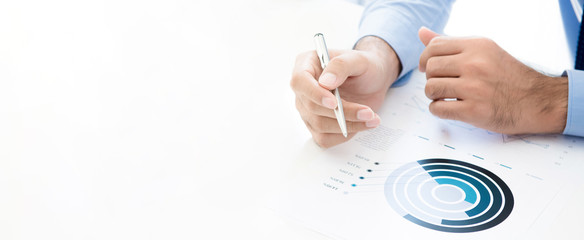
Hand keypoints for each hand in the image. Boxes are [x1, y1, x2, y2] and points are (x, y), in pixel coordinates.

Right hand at [290, 36, 400, 147]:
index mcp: (306, 65)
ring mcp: (308, 109)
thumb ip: (341, 65)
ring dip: (348, 125)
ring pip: (319, 125)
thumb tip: (326, 83)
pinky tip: (363, 124)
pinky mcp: (317, 126)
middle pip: (311, 107)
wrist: (373, 81)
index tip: (334, 102)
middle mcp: (303, 89)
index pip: (300, 81)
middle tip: (367, 112)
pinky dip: (345, 134)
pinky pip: (325, 138)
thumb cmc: (364, 66)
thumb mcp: (359, 59)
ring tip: (371, 117)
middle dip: (341, 113)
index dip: (314, 94)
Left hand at [418, 27, 567, 133]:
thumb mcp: (484, 51)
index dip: (425, 59)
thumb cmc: (509, 76)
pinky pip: (438, 109)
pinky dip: (438, 110)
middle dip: (431, 78)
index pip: (434, 47)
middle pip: (430, 68)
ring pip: (430, 88)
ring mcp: (474, 88)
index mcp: (477, 46)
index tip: (429, 68)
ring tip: (445, 96)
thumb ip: (451, 43)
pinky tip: (449, 107)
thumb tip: (421, 32)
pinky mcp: (474, 111)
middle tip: (442, 84)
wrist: (537, 101)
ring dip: (433, 95)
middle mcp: (475, 64)